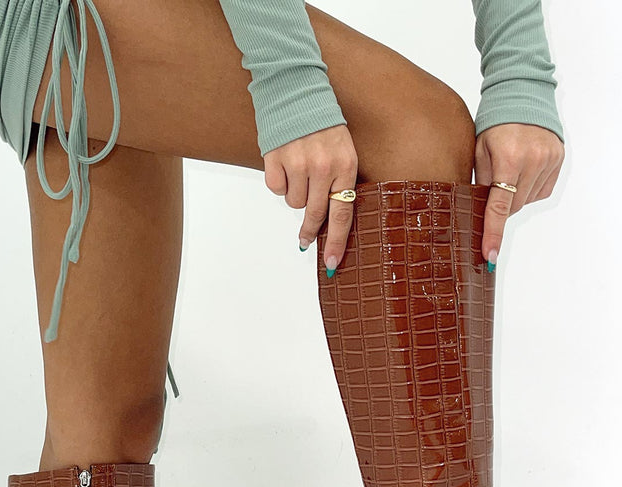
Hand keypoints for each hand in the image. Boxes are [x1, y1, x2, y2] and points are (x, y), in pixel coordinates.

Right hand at [263, 124, 358, 274]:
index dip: (336, 242)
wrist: (295, 88)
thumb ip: (338, 181)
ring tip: (298, 168)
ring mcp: (298, 162)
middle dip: (309, 230)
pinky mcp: (275, 158)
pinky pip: (276, 188)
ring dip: (294, 192)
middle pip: (315, 213)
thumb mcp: (342, 148)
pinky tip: (284, 162)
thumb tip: (327, 222)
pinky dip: (278, 181)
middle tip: (304, 241)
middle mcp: (322, 165)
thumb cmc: (322, 123)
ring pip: (293, 202)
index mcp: (345, 164)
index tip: (331, 263)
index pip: (342, 214)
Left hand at [474, 123, 564, 267]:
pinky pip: (540, 190)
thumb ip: (482, 182)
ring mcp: (549, 160)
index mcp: (509, 158)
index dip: (493, 233)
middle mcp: (533, 160)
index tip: (490, 255)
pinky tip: (524, 169)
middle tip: (494, 185)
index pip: (499, 207)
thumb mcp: (479, 150)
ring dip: (515, 195)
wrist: (523, 94)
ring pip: (527, 200)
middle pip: (513, 207)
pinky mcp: (559, 160)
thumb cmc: (495, 123)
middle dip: (501, 204)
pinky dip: (529, 187)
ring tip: (510, 170)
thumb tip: (479, 214)